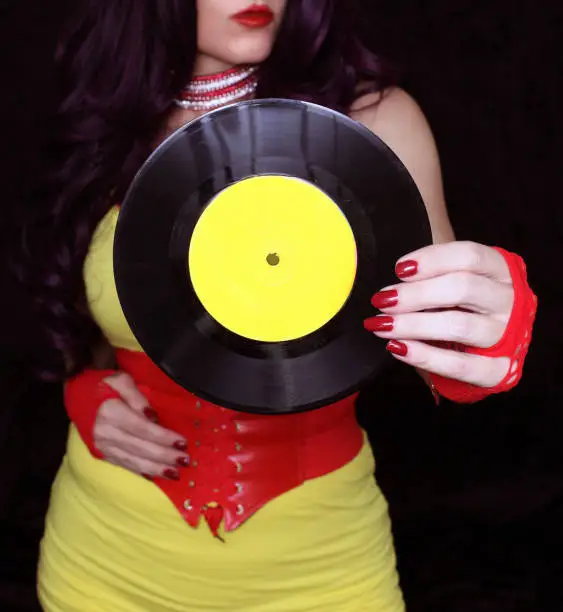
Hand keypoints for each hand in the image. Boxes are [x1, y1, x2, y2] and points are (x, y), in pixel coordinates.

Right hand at [94, 372, 189, 478]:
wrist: (76, 395)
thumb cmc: (103, 385)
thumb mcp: (121, 380)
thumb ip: (137, 397)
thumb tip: (152, 416)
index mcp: (111, 412)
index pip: (142, 428)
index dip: (163, 437)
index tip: (182, 442)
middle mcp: (106, 433)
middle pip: (140, 448)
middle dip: (164, 456)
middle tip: (185, 461)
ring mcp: (103, 446)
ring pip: (133, 461)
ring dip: (156, 469)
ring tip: (175, 473)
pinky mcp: (102, 454)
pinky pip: (125, 465)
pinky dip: (141, 471)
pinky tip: (156, 476)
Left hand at [364, 241, 513, 386]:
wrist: (480, 354)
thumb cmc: (460, 308)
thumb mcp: (451, 282)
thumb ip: (431, 275)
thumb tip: (398, 273)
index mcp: (501, 271)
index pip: (470, 256)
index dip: (432, 259)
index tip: (400, 270)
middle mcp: (511, 301)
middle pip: (463, 288)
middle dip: (415, 294)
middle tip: (382, 300)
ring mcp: (507, 337)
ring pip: (459, 326)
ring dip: (412, 324)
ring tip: (382, 325)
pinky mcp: (499, 371)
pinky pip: (460, 365)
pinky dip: (424, 356)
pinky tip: (397, 347)